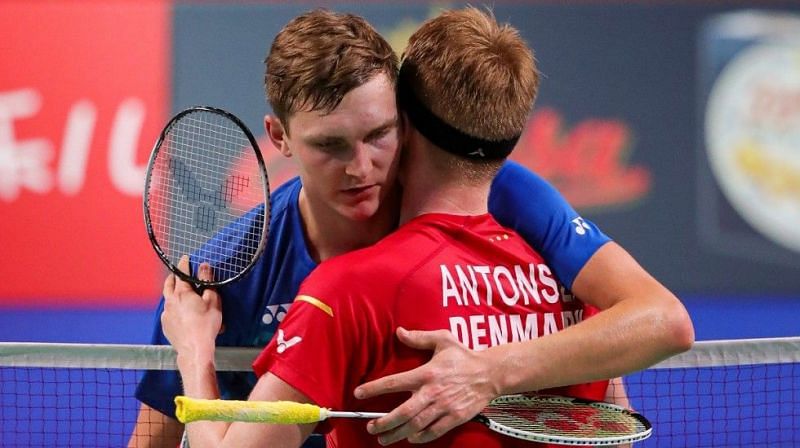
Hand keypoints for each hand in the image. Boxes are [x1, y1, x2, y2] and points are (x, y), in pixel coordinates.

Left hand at [161, 256, 221, 359]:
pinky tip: (180, 311)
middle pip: (168, 284)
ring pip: (167, 298)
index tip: (185, 258)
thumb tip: (204, 266)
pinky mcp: (165, 325)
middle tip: (177, 273)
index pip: (181, 273)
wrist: (194, 349)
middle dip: (173, 277)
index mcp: (182, 293)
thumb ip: (208, 282)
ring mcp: (166, 314)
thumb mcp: (212, 301)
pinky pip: (168, 311)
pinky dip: (173, 307)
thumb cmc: (206, 325)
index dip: (184, 264)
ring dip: (172, 292)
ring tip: (179, 292)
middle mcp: (170, 301)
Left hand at [354, 327, 497, 444]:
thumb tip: (399, 332)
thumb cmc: (465, 356)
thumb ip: (419, 337)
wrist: (491, 373)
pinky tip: (410, 438)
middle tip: (370, 427)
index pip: (394, 382)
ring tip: (384, 438)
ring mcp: (444, 407)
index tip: (359, 393)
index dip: (374, 389)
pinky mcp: (455, 418)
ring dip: (397, 433)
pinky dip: (420, 437)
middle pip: (403, 412)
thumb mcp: (442, 339)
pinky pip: (434, 432)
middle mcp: (432, 392)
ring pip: (416, 425)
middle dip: (384, 422)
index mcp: (426, 373)